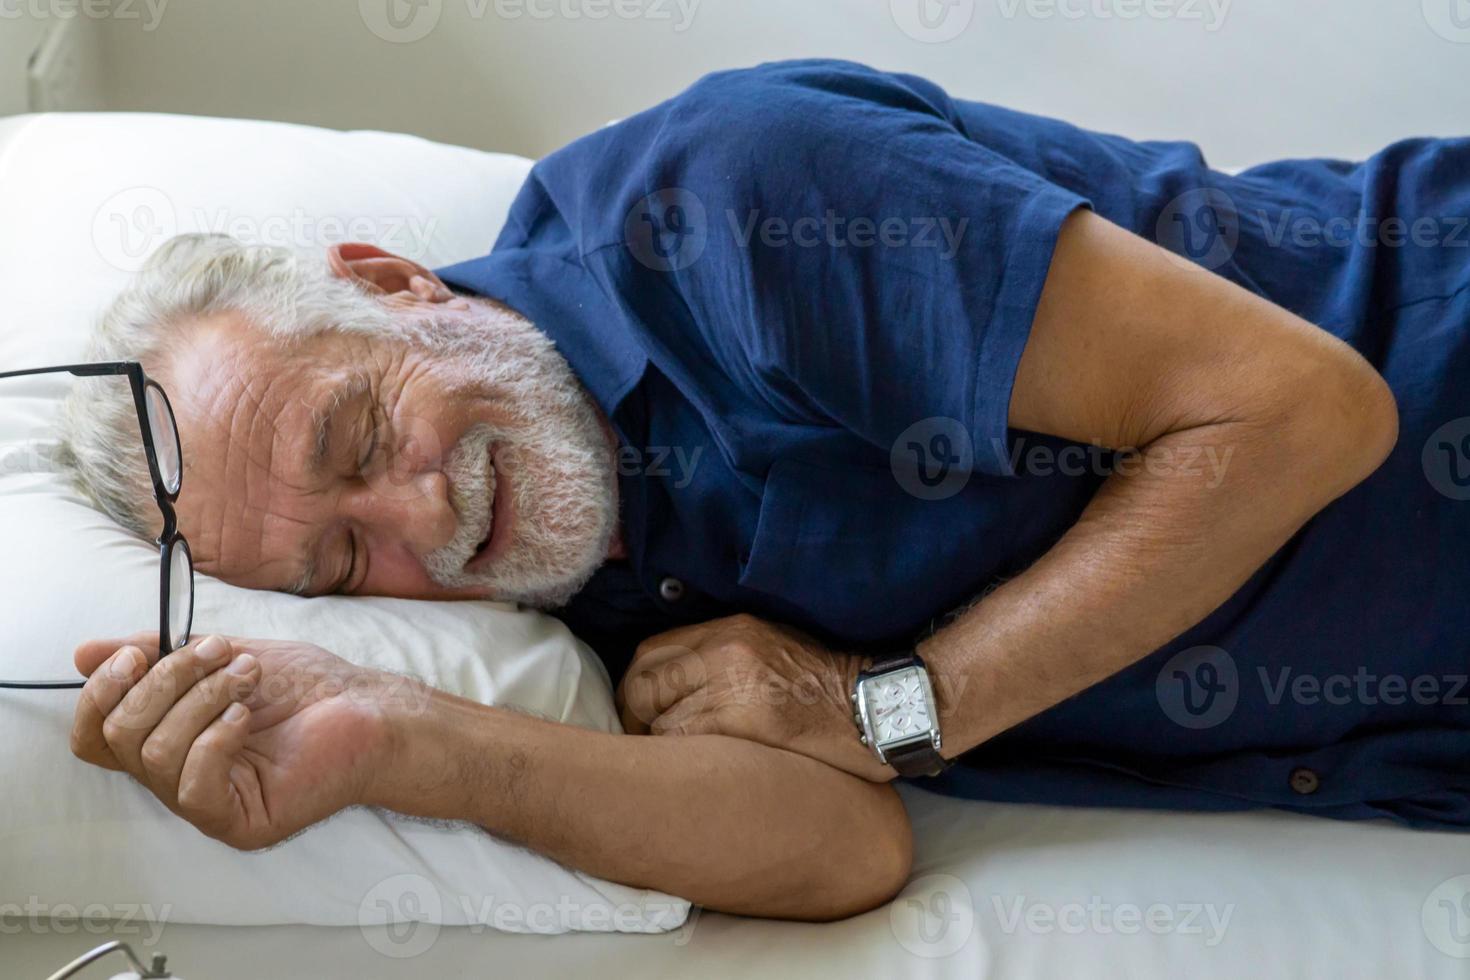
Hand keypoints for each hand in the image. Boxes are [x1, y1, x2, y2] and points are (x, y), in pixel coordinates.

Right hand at [70, 632, 421, 849]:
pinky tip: (248, 718)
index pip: (94, 735)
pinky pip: (192, 788)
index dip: (101, 692)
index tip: (140, 653)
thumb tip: (86, 653)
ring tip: (247, 678)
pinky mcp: (239, 822)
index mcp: (167, 741)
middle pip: (119, 738)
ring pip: (156, 755)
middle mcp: (177, 779)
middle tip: (220, 653)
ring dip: (201, 699)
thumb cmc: (305, 687)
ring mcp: (207, 806)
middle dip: (167, 680)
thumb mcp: (221, 656)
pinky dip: (215, 739)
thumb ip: (157, 654)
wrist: (371, 708)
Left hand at [616, 614, 892, 781]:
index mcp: (731, 630)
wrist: (878, 708)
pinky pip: (682, 743)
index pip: (651, 653)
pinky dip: (679, 759)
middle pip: (643, 682)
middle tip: (645, 741)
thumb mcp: (773, 646)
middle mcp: (724, 651)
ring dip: (658, 743)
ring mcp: (731, 686)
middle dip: (635, 716)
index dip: (637, 687)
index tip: (641, 712)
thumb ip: (724, 654)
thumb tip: (676, 682)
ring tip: (675, 761)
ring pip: (658, 719)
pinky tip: (696, 771)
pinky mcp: (741, 722)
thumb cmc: (828, 687)